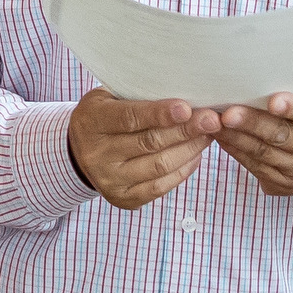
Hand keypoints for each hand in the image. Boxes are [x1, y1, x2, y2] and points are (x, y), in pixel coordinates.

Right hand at [66, 91, 210, 209]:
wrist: (80, 151)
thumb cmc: (104, 114)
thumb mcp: (108, 96)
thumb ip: (137, 95)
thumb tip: (183, 93)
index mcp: (92, 121)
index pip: (129, 118)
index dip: (159, 114)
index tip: (188, 107)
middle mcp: (97, 154)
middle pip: (149, 143)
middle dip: (185, 131)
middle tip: (212, 120)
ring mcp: (109, 180)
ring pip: (159, 166)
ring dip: (189, 150)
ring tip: (207, 135)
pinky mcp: (122, 199)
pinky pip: (159, 186)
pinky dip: (182, 170)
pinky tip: (195, 155)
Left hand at [206, 91, 292, 198]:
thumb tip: (263, 68)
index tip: (272, 101)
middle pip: (284, 137)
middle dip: (253, 124)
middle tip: (227, 113)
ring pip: (265, 155)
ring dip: (237, 138)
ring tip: (215, 123)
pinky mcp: (287, 187)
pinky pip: (256, 168)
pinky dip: (236, 152)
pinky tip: (222, 138)